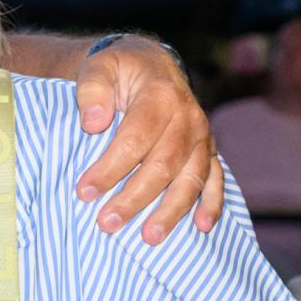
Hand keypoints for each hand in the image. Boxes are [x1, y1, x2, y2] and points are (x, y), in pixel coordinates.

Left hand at [73, 35, 222, 243]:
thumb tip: (94, 122)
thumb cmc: (118, 69)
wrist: (148, 62)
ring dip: (171, 211)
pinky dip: (212, 204)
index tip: (84, 192)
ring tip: (148, 238)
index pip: (134, 139)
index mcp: (161, 95)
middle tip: (106, 224)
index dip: (110, 168)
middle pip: (163, 165)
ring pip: (190, 178)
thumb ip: (92, 88)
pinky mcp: (207, 149)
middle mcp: (188, 117)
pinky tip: (202, 227)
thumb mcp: (99, 66)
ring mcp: (201, 135)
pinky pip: (216, 178)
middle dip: (134, 198)